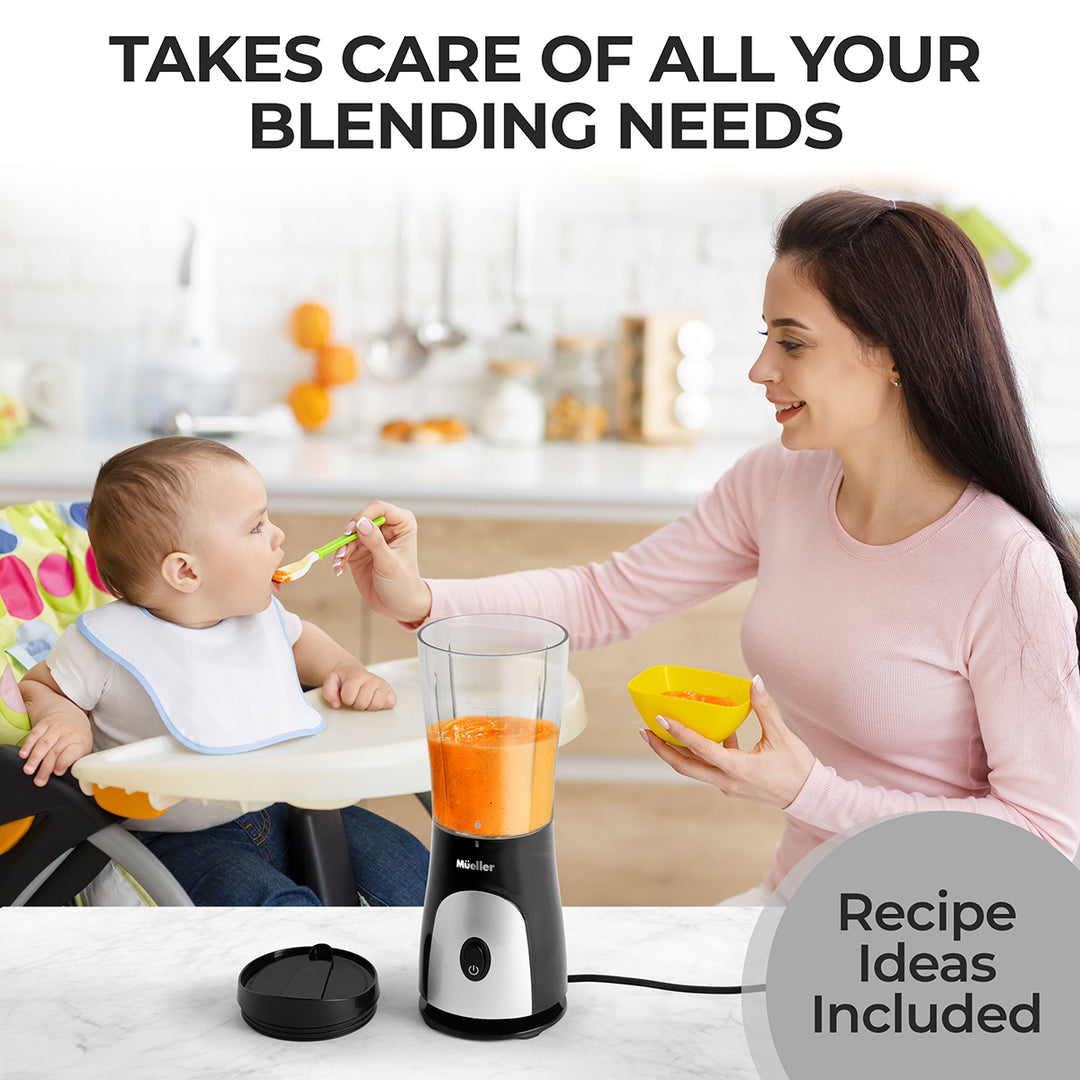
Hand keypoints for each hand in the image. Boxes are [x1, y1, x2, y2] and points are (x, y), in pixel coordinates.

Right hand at [19, 714, 93, 786]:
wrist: (72, 717)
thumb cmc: (77, 739)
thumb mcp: (83, 750)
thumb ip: (76, 762)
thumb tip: (71, 779)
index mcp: (80, 741)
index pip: (72, 752)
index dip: (64, 762)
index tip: (57, 772)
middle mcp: (69, 733)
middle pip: (56, 751)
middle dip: (45, 767)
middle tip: (39, 780)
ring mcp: (56, 727)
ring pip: (44, 743)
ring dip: (34, 758)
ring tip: (28, 770)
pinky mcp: (44, 723)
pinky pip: (34, 734)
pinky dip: (28, 745)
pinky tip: (23, 755)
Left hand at [322, 662, 395, 711]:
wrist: (354, 672)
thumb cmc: (343, 679)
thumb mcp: (331, 681)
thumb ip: (329, 692)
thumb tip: (336, 704)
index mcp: (357, 675)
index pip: (349, 697)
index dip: (345, 699)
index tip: (346, 695)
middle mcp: (372, 678)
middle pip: (363, 703)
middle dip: (356, 704)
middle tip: (355, 697)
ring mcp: (382, 684)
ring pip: (377, 705)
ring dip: (368, 706)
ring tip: (364, 699)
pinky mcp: (390, 691)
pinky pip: (390, 704)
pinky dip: (382, 705)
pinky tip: (374, 700)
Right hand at [333, 501, 431, 624]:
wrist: (399, 605)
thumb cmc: (403, 584)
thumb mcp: (389, 564)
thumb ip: (375, 543)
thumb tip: (361, 523)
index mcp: (402, 524)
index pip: (379, 508)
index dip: (363, 516)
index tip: (352, 530)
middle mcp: (386, 528)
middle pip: (361, 519)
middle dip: (349, 534)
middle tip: (343, 550)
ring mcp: (372, 539)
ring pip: (350, 534)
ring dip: (342, 548)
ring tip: (340, 563)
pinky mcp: (360, 551)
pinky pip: (344, 548)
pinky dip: (339, 557)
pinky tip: (338, 569)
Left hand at [640, 675, 814, 807]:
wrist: (810, 797)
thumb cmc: (798, 767)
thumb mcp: (782, 736)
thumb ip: (764, 707)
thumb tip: (754, 680)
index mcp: (738, 768)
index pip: (701, 749)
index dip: (679, 733)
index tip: (661, 719)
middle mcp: (727, 781)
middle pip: (684, 766)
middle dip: (662, 749)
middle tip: (644, 731)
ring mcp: (727, 785)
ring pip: (693, 768)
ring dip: (675, 752)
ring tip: (659, 732)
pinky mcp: (731, 784)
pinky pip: (708, 767)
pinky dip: (700, 752)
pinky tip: (705, 732)